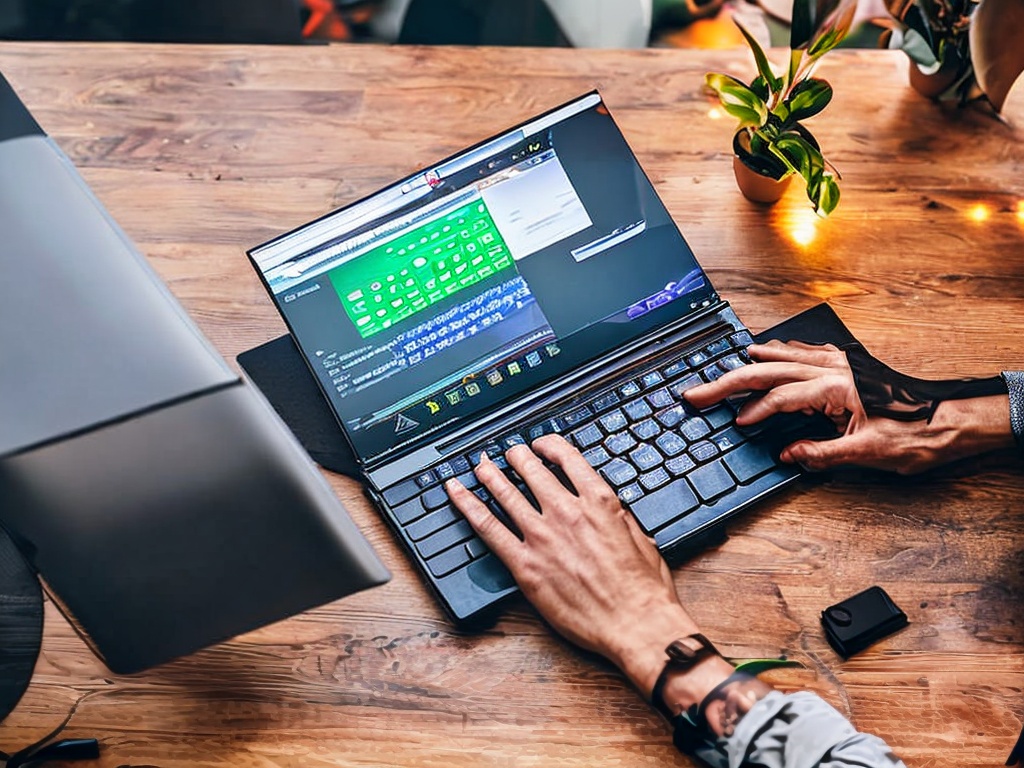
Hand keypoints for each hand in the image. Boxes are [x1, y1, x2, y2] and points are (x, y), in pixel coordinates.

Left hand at [445, 435, 731, 701]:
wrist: (636, 624)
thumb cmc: (643, 589)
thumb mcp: (641, 537)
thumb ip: (617, 516)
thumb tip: (605, 507)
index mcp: (599, 502)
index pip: (567, 457)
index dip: (549, 445)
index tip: (541, 445)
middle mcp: (567, 512)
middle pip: (531, 470)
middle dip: (516, 457)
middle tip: (508, 453)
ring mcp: (542, 537)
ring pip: (506, 493)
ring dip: (490, 474)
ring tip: (480, 465)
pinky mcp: (525, 565)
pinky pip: (488, 528)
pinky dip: (468, 506)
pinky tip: (455, 494)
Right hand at [684, 340, 1012, 473]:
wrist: (952, 420)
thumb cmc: (917, 436)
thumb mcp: (867, 454)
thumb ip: (822, 454)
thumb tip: (788, 455)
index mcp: (836, 388)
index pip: (780, 398)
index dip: (754, 411)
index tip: (736, 423)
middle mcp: (835, 370)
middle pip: (770, 371)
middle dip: (730, 380)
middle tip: (699, 390)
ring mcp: (842, 365)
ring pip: (785, 357)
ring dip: (754, 361)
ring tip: (728, 364)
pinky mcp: (850, 367)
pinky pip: (808, 354)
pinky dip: (784, 353)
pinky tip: (775, 352)